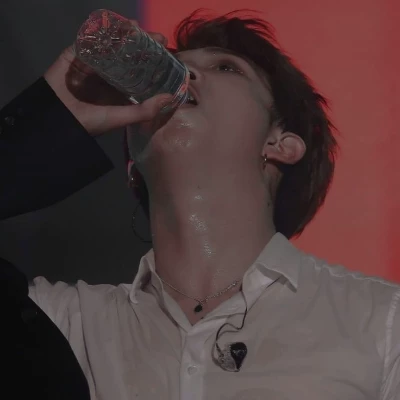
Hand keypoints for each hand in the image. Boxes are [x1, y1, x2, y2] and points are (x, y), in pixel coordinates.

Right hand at [44, 24, 171, 135]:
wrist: (57, 120)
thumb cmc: (89, 122)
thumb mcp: (120, 118)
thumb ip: (144, 110)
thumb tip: (170, 98)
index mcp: (119, 89)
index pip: (139, 71)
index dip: (152, 61)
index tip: (166, 53)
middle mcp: (108, 75)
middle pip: (127, 54)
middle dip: (142, 44)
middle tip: (158, 38)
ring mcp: (91, 64)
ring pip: (110, 44)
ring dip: (124, 34)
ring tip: (138, 28)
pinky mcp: (75, 55)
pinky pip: (89, 40)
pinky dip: (100, 32)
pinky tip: (115, 27)